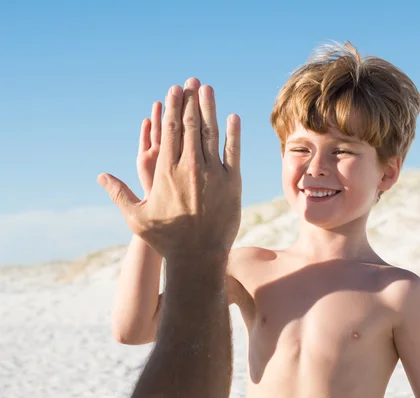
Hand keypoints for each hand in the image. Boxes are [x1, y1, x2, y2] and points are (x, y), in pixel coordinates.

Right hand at [98, 78, 241, 259]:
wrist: (198, 256)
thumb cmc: (166, 239)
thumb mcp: (136, 217)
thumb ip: (119, 193)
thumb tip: (100, 176)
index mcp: (166, 171)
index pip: (170, 131)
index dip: (173, 108)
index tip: (174, 90)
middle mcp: (190, 167)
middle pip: (191, 125)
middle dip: (190, 100)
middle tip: (192, 81)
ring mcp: (213, 174)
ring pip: (211, 133)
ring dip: (209, 108)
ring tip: (208, 89)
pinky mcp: (233, 183)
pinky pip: (234, 152)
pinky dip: (233, 133)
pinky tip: (233, 117)